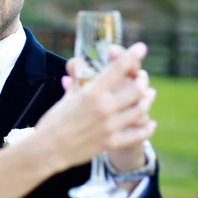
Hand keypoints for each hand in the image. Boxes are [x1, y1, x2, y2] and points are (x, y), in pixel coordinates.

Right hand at [36, 42, 155, 171]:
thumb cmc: (53, 121)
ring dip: (146, 100)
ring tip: (149, 94)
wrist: (47, 149)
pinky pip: (138, 135)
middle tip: (141, 76)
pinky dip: (147, 128)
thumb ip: (77, 82)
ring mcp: (109, 126)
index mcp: (91, 93)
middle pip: (136, 90)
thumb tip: (78, 66)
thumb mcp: (66, 97)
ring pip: (140, 110)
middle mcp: (103, 108)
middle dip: (141, 80)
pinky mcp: (111, 143)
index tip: (141, 48)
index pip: (117, 69)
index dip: (132, 56)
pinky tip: (150, 123)